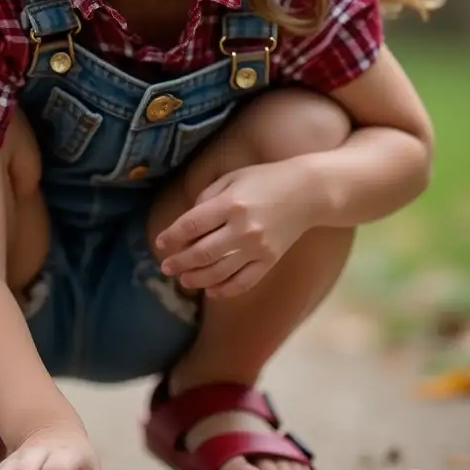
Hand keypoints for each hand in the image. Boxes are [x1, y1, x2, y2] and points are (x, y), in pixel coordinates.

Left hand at [155, 160, 318, 297]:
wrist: (308, 192)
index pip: (192, 225)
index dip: (172, 237)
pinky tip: (211, 291)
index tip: (160, 243)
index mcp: (230, 204)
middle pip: (202, 253)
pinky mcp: (270, 260)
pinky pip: (244, 282)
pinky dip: (225, 290)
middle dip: (179, 262)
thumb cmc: (265, 180)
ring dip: (197, 279)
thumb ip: (207, 198)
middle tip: (166, 267)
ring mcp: (258, 248)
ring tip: (184, 280)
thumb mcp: (232, 178)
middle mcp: (243, 229)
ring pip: (219, 272)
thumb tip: (186, 224)